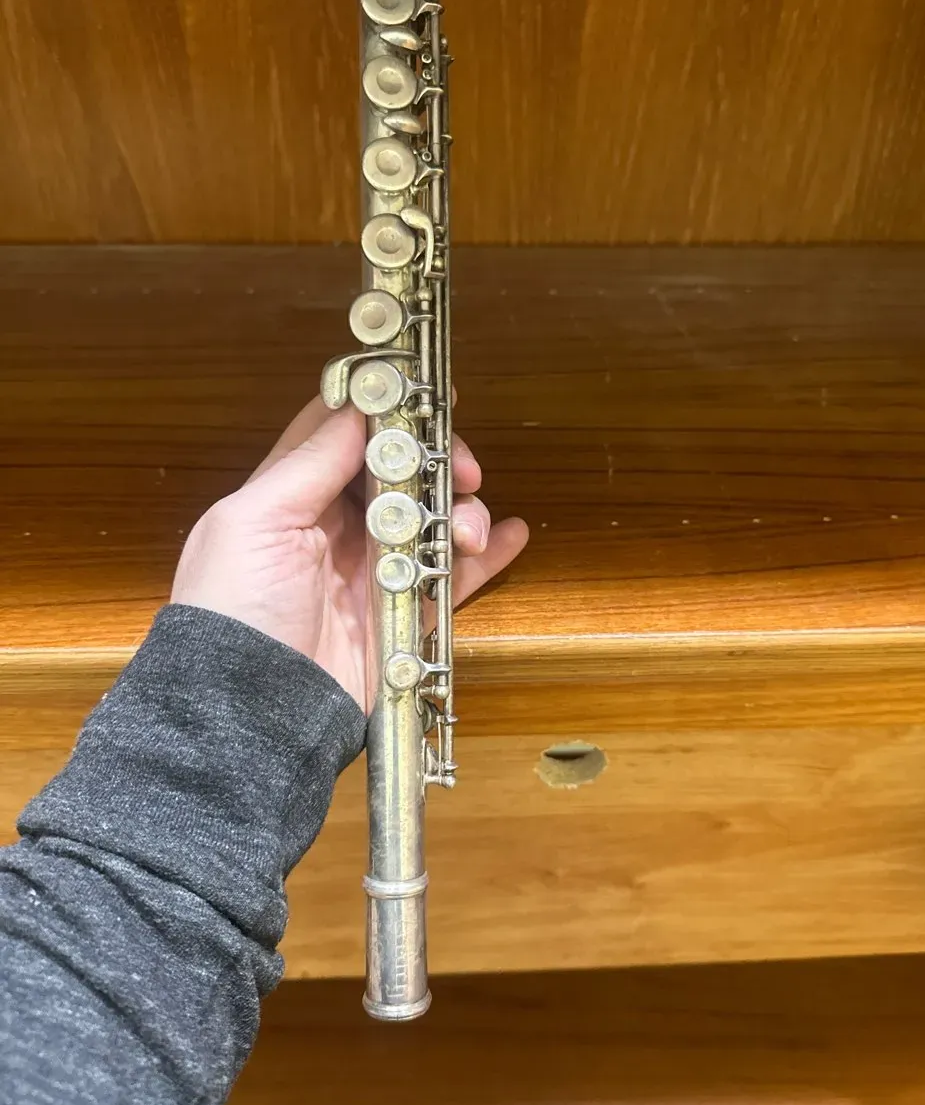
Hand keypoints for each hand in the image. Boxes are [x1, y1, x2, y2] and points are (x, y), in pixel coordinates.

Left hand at [170, 395, 527, 709]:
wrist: (252, 711)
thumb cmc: (236, 609)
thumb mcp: (254, 522)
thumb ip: (309, 464)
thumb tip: (356, 408)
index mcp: (290, 496)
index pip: (341, 432)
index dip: (382, 406)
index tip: (424, 392)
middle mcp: (333, 527)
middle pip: (399, 470)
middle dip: (436, 460)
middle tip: (463, 470)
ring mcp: (372, 570)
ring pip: (432, 517)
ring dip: (461, 510)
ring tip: (472, 528)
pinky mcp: (402, 613)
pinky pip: (452, 577)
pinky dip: (485, 555)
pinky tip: (508, 535)